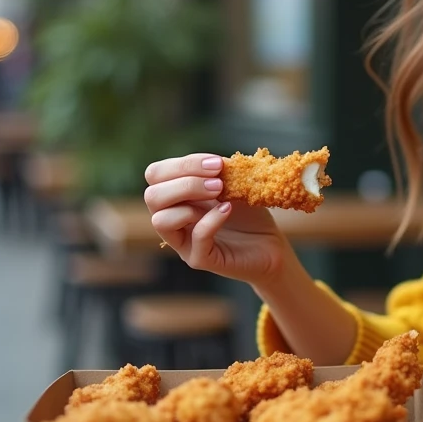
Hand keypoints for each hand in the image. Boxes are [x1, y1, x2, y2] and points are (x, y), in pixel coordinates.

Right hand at [144, 153, 294, 286]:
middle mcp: (173, 219)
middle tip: (218, 183)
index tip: (216, 164)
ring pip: (160, 220)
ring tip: (220, 195)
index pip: (156, 174)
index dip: (183, 165)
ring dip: (189, 201)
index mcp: (175, 197)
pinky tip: (228, 209)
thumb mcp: (234, 183)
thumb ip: (217, 171)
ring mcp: (184, 242)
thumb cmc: (249, 214)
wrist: (270, 244)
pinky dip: (211, 220)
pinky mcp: (200, 259)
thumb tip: (211, 162)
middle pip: (152, 196)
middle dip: (185, 182)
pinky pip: (195, 239)